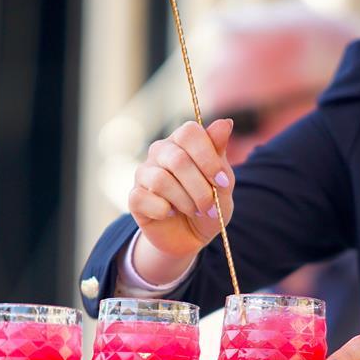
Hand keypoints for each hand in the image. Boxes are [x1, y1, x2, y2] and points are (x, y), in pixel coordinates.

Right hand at [129, 118, 234, 258]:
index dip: (207, 157)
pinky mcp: (134, 197)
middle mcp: (160, 152)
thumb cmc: (210, 204)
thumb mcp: (223, 182)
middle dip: (200, 188)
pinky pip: (144, 198)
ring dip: (185, 201)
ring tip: (194, 211)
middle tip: (210, 206)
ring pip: (161, 180)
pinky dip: (164, 211)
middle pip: (177, 159)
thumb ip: (220, 153)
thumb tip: (225, 122)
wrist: (192, 237)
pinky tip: (171, 214)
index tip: (222, 182)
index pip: (190, 132)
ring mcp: (144, 173)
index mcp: (184, 142)